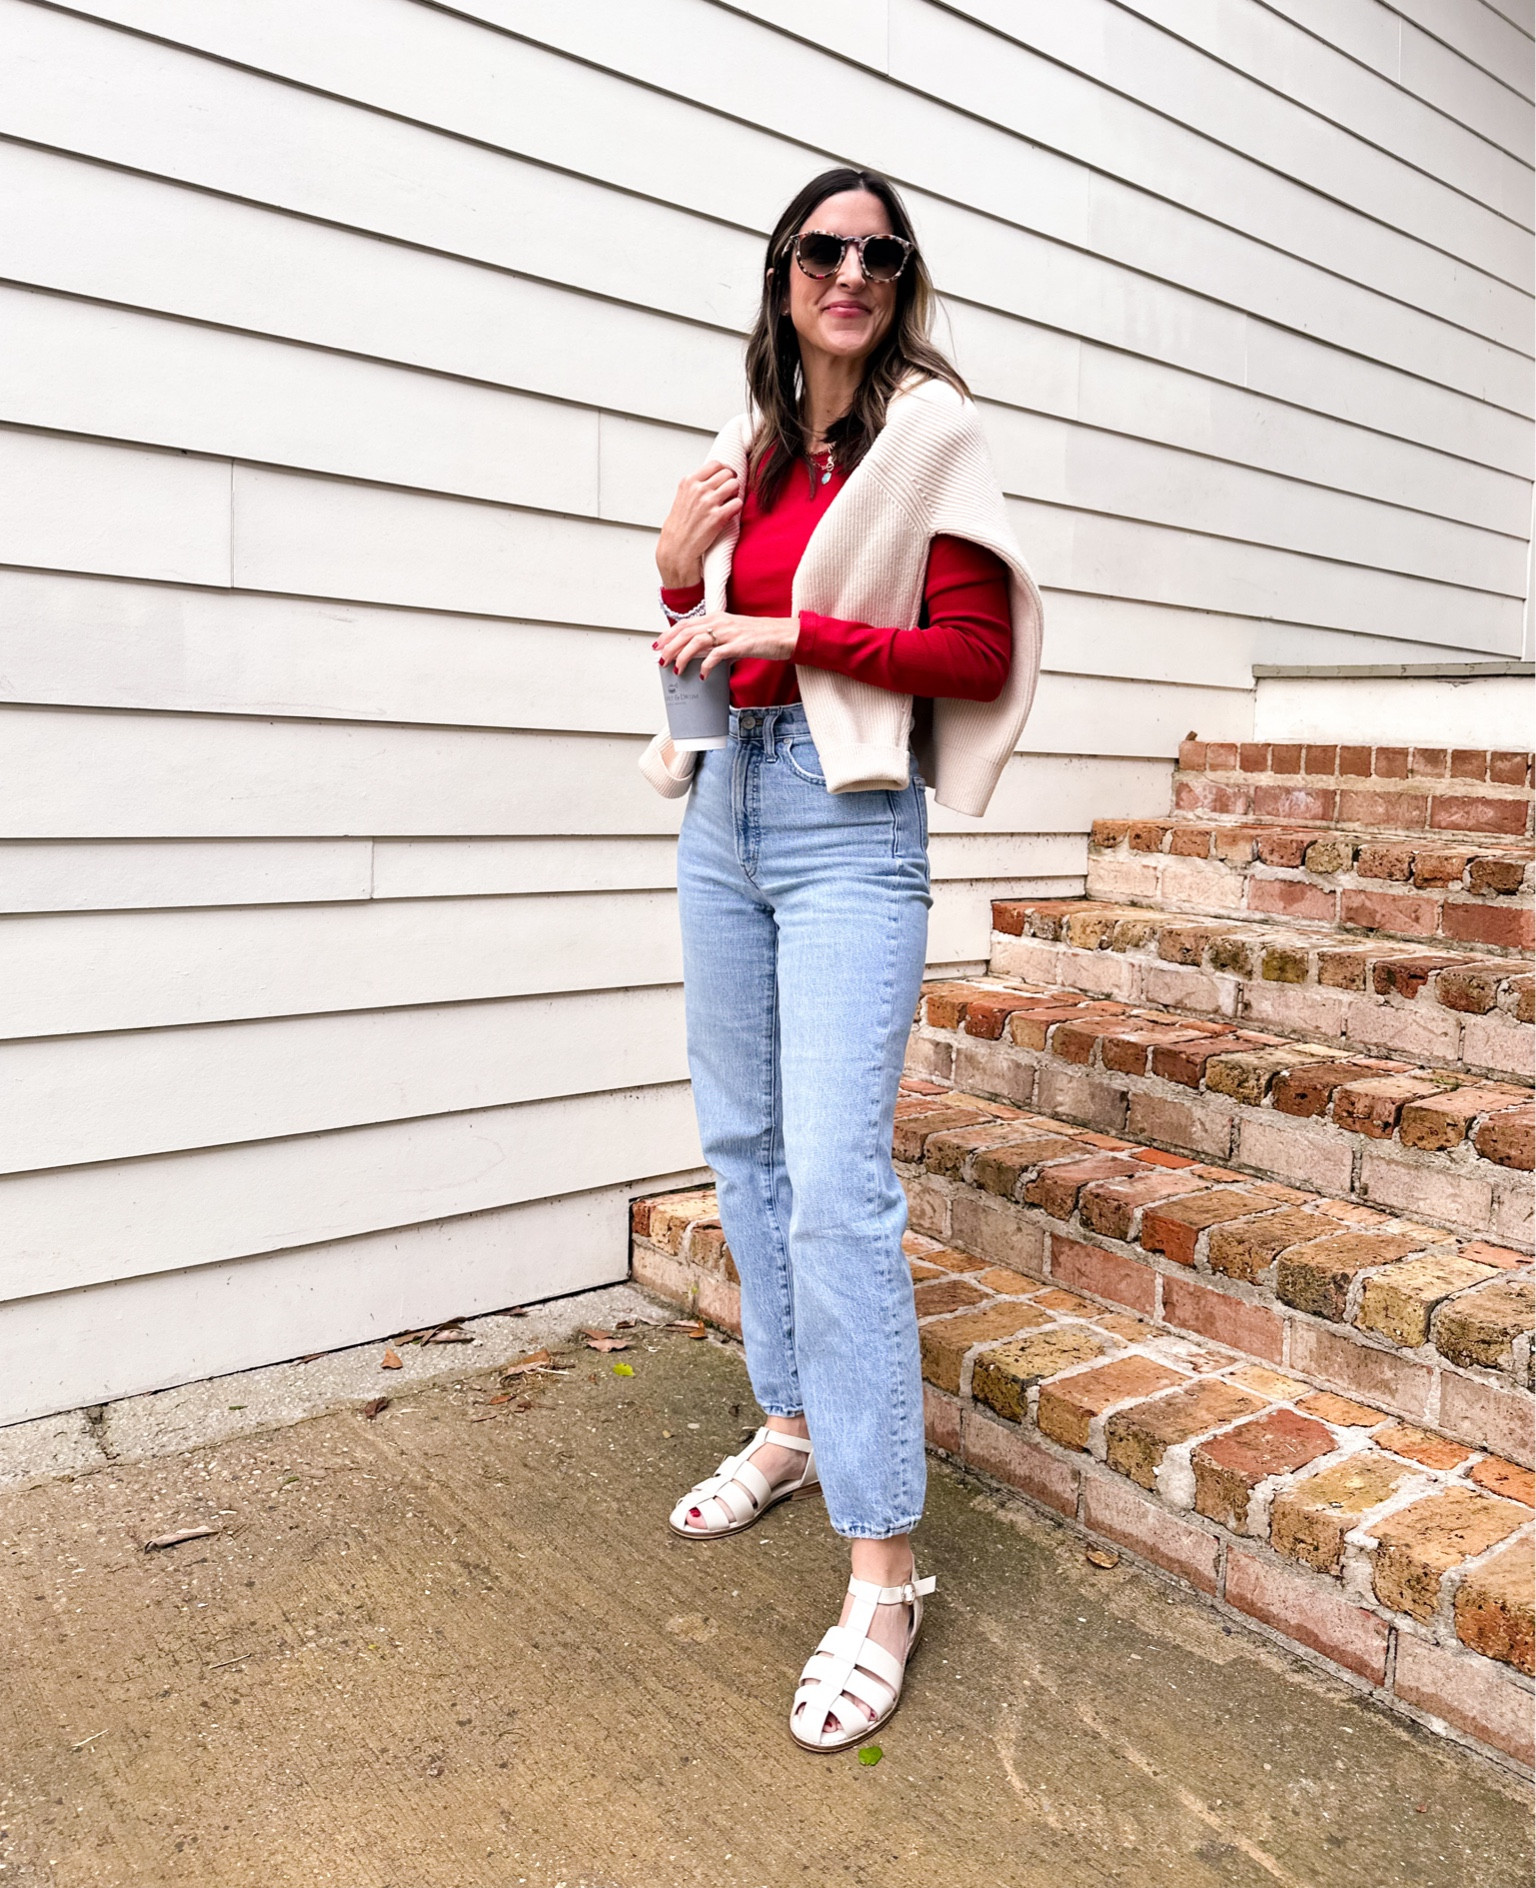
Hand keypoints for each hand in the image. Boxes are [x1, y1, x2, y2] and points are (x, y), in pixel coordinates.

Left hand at [655, 611, 798, 678]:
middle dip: (669, 647)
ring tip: (677, 670)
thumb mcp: (733, 633)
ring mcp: (729, 633)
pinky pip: (716, 654)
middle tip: (661, 661)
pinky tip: (702, 674)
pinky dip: (706, 665)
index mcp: (717, 617)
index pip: (686, 624)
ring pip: (696, 642)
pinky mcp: (739, 645)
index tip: (658, 646)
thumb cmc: (761, 636)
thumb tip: (698, 654)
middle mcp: (721, 622)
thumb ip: (715, 640)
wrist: (785, 634)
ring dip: (682, 656)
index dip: (668, 635)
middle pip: (686, 632)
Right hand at [656, 461, 742, 587]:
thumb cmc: (680, 525)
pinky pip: (738, 503)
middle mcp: (698, 489)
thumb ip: (697, 484)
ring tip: (729, 502)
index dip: (724, 470)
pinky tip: (730, 513)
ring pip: (735, 485)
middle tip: (729, 492)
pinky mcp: (718, 517)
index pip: (716, 464)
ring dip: (735, 493)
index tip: (725, 478)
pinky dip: (737, 507)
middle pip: (728, 473)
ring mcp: (708, 502)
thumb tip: (715, 476)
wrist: (677, 548)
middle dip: (731, 481)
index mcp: (689, 482)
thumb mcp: (683, 497)